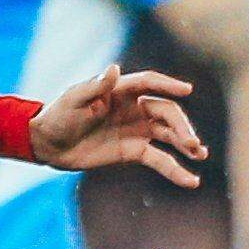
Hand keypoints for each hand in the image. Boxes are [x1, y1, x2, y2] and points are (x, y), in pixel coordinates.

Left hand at [28, 67, 202, 184]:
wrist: (49, 145)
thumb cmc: (59, 115)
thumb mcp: (74, 99)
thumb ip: (95, 86)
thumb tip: (114, 68)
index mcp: (121, 90)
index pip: (150, 83)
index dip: (168, 85)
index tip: (187, 90)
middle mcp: (134, 108)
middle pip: (166, 112)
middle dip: (181, 126)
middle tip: (191, 143)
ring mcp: (137, 130)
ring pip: (169, 134)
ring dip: (186, 143)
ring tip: (200, 155)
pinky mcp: (134, 151)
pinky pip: (159, 159)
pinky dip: (175, 170)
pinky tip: (191, 181)